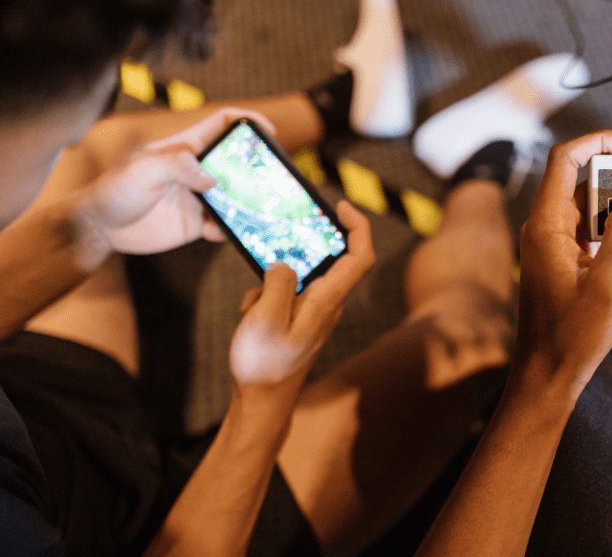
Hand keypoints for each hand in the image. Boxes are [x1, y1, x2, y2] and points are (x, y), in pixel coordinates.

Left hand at [75, 109, 277, 262]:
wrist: (99, 227)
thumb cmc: (115, 189)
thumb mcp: (143, 169)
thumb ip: (178, 167)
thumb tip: (213, 180)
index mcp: (186, 148)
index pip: (222, 125)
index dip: (247, 123)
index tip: (269, 132)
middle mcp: (197, 171)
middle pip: (238, 163)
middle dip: (257, 170)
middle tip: (272, 182)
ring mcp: (199, 198)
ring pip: (236, 198)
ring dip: (248, 205)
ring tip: (256, 213)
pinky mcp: (196, 224)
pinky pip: (223, 226)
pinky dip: (229, 230)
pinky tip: (217, 232)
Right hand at [229, 201, 374, 386]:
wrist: (263, 404)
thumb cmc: (264, 366)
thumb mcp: (264, 317)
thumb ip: (277, 282)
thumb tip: (284, 264)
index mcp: (326, 301)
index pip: (360, 256)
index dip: (359, 226)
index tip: (341, 206)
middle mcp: (327, 305)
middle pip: (325, 262)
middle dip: (293, 256)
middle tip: (270, 255)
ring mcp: (313, 314)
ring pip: (293, 280)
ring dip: (269, 288)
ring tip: (252, 314)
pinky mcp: (298, 321)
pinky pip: (282, 297)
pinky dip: (263, 302)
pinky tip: (251, 323)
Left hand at [518, 131, 611, 399]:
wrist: (548, 377)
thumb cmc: (571, 336)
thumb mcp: (608, 284)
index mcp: (548, 225)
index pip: (566, 159)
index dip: (600, 143)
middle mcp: (551, 230)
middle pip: (601, 197)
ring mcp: (561, 249)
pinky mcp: (572, 267)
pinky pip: (608, 251)